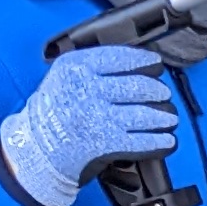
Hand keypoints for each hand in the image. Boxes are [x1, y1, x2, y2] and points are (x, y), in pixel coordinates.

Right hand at [0, 44, 177, 205]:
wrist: (37, 147)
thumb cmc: (54, 111)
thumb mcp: (63, 76)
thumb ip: (93, 66)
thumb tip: (136, 62)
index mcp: (76, 67)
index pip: (121, 58)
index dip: (145, 62)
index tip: (156, 65)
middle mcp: (87, 89)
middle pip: (137, 86)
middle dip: (158, 91)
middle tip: (163, 94)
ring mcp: (97, 116)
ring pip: (144, 114)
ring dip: (164, 117)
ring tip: (169, 117)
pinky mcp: (105, 143)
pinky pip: (142, 141)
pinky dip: (160, 141)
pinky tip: (168, 140)